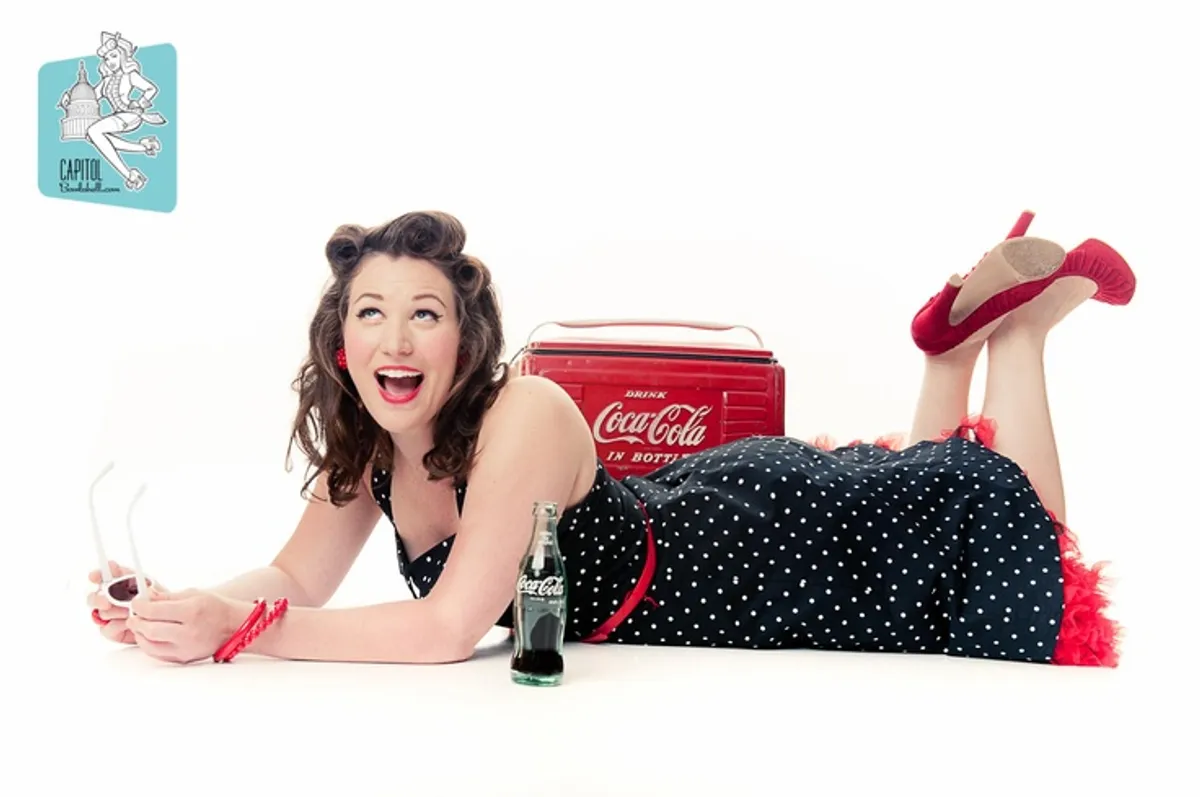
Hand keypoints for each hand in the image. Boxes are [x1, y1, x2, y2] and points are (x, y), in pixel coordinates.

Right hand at [87, 561, 159, 645]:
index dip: (96, 575)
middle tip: (107, 602)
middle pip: (92, 597)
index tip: (94, 576)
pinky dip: (119, 625)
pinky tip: (130, 624)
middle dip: (98, 599)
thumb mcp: (152, 587)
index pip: (102, 577)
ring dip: (115, 612)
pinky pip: (108, 628)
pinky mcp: (110, 631)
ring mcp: (108, 615)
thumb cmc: (157, 602)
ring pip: (102, 612)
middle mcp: (108, 599)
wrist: (165, 622)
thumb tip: (129, 575)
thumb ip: (137, 578)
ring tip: (129, 612)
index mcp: (117, 584)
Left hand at [126, 588, 248, 663]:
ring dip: (140, 635)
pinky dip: (149, 645)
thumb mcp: (192, 594)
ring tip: (140, 626)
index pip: (154, 611)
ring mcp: (186, 648)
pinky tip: (149, 636)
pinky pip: (158, 654)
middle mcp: (188, 632)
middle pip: (149, 630)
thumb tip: (145, 597)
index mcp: (191, 612)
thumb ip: (166, 596)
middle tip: (134, 615)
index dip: (140, 606)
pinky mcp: (184, 658)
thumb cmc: (215, 607)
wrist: (234, 626)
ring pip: (150, 646)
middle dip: (136, 621)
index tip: (136, 603)